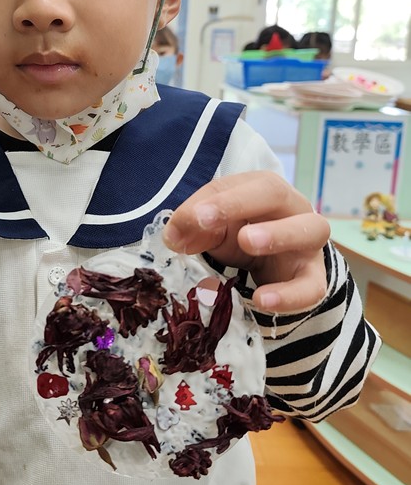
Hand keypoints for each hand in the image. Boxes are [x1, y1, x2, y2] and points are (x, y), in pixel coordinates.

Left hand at [162, 171, 329, 313]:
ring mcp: (307, 245)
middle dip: (242, 204)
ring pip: (310, 230)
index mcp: (266, 190)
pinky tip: (263, 299)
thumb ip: (192, 227)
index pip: (246, 184)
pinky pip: (311, 287)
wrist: (272, 271)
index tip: (195, 216)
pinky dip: (289, 295)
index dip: (222, 199)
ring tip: (247, 243)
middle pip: (279, 195)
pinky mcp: (313, 279)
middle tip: (209, 221)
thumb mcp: (213, 228)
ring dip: (278, 235)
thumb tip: (172, 237)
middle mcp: (293, 210)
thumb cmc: (240, 235)